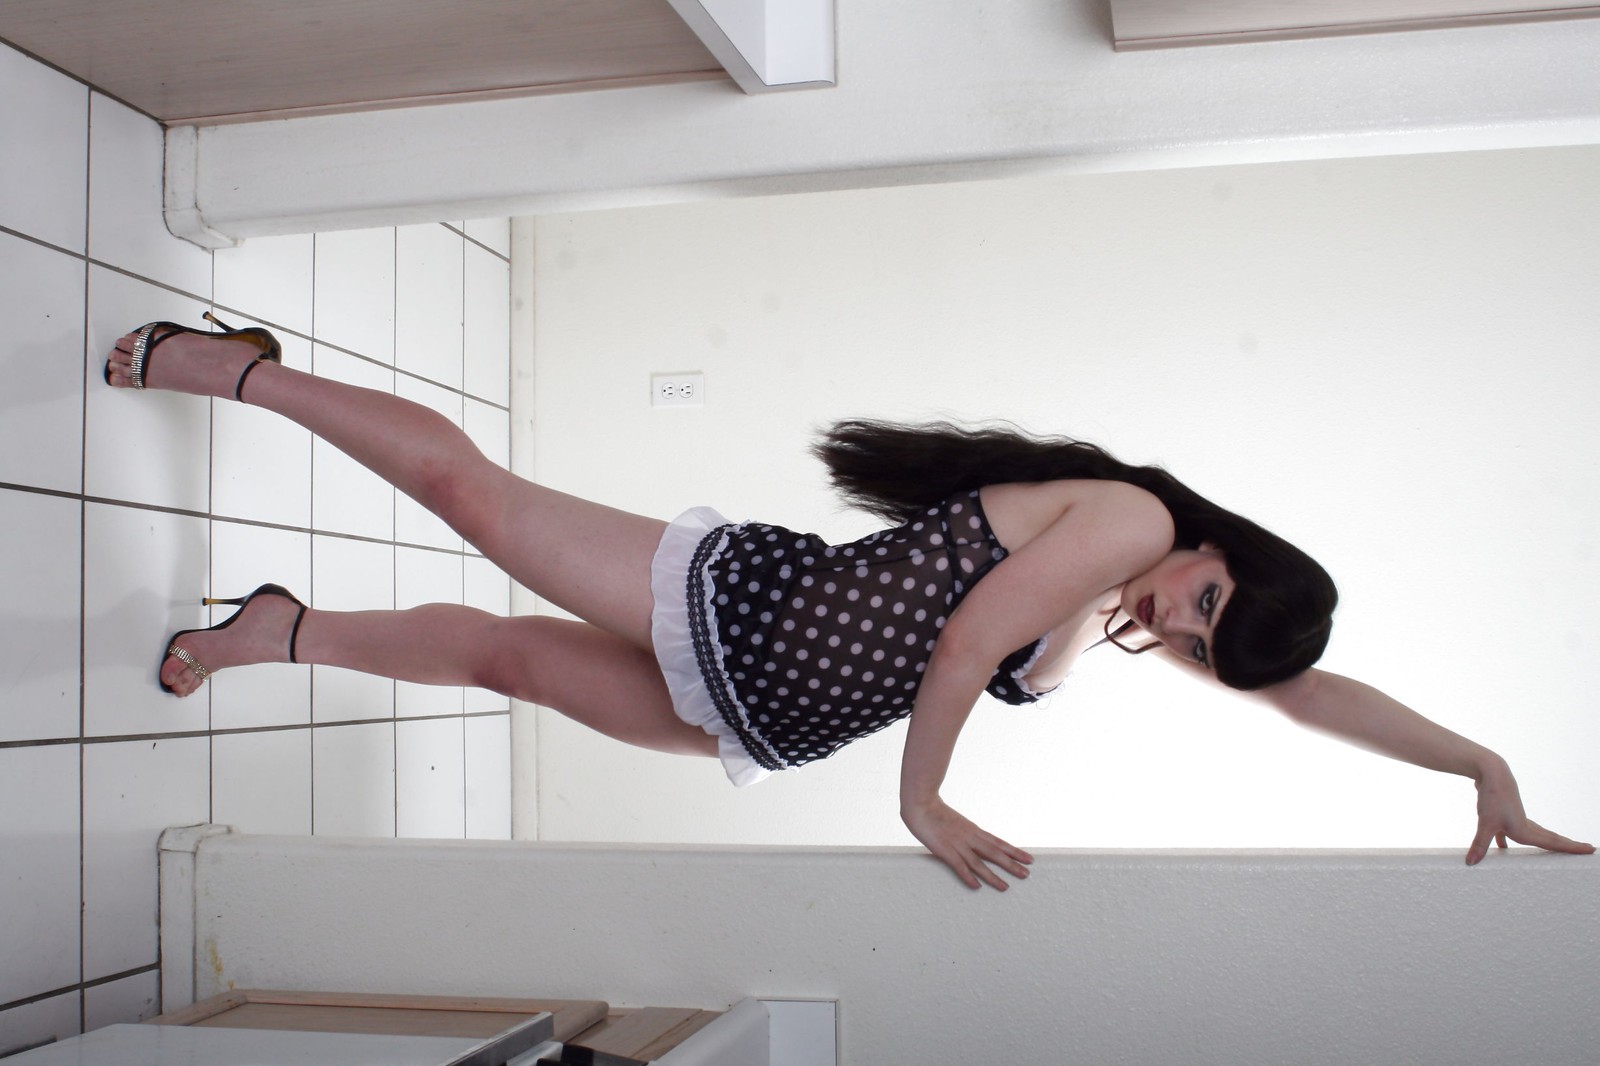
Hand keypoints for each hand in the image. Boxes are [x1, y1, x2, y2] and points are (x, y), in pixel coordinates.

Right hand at [901, 798, 1032, 889]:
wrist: (920, 802)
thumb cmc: (934, 811)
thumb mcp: (956, 821)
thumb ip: (964, 831)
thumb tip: (971, 840)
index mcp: (973, 829)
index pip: (998, 842)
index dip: (1014, 851)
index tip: (1028, 858)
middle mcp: (969, 837)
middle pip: (994, 852)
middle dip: (1011, 864)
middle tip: (1026, 874)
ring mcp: (957, 843)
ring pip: (979, 862)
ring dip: (992, 876)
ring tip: (1005, 887)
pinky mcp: (944, 849)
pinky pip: (958, 865)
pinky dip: (968, 876)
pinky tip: (977, 886)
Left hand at [1467, 760, 1594, 864]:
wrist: (1490, 772)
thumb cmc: (1493, 796)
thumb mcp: (1485, 823)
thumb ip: (1480, 845)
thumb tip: (1470, 863)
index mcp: (1524, 830)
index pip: (1553, 843)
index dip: (1571, 848)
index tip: (1591, 849)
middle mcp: (1523, 825)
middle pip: (1549, 839)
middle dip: (1566, 846)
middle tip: (1586, 849)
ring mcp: (1514, 818)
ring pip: (1533, 834)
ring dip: (1543, 843)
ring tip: (1554, 851)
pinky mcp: (1503, 814)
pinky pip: (1510, 832)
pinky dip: (1508, 841)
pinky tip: (1502, 848)